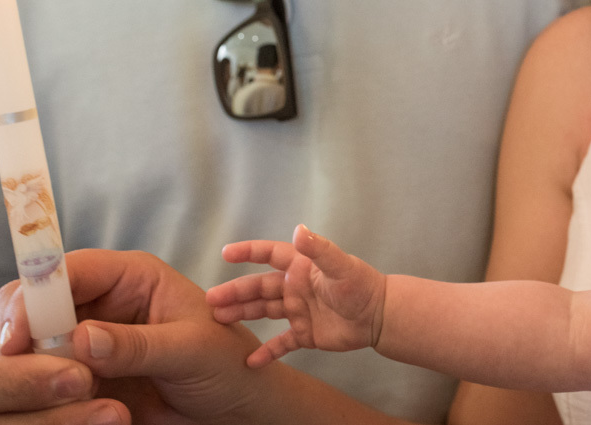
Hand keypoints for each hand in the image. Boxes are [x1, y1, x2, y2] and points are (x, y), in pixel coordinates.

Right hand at [0, 249, 269, 424]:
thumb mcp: (191, 350)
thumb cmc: (226, 363)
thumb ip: (138, 345)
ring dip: (31, 367)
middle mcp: (102, 301)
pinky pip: (43, 377)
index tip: (18, 338)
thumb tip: (81, 338)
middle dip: (24, 334)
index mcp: (132, 276)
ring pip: (31, 342)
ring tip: (59, 392)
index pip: (69, 270)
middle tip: (22, 370)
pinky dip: (41, 391)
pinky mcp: (81, 373)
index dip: (37, 297)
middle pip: (36, 304)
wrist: (234, 405)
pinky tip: (61, 406)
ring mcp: (87, 338)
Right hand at [209, 224, 385, 367]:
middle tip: (211, 300)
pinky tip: (249, 360)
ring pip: (263, 311)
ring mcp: (298, 310)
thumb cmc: (361, 285)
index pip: (270, 254)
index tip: (226, 253)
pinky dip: (266, 352)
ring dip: (242, 314)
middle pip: (259, 287)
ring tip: (219, 319)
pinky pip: (280, 343)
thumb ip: (319, 249)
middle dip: (235, 292)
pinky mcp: (304, 333)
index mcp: (301, 267)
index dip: (249, 252)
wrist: (379, 316)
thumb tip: (298, 229)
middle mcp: (295, 287)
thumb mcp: (340, 265)